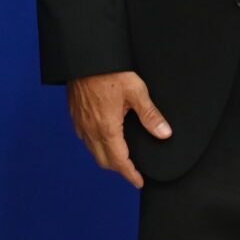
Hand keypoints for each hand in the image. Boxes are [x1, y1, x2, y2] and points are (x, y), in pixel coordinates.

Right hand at [66, 71, 172, 189]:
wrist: (84, 57)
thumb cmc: (109, 72)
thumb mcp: (136, 91)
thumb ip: (150, 115)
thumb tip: (164, 133)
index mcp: (107, 128)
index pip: (119, 161)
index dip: (130, 174)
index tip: (139, 182)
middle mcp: (90, 130)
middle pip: (104, 161)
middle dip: (119, 169)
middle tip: (132, 172)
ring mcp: (80, 124)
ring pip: (93, 151)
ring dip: (106, 158)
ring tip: (120, 158)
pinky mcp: (75, 116)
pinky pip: (84, 139)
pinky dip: (95, 146)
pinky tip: (104, 139)